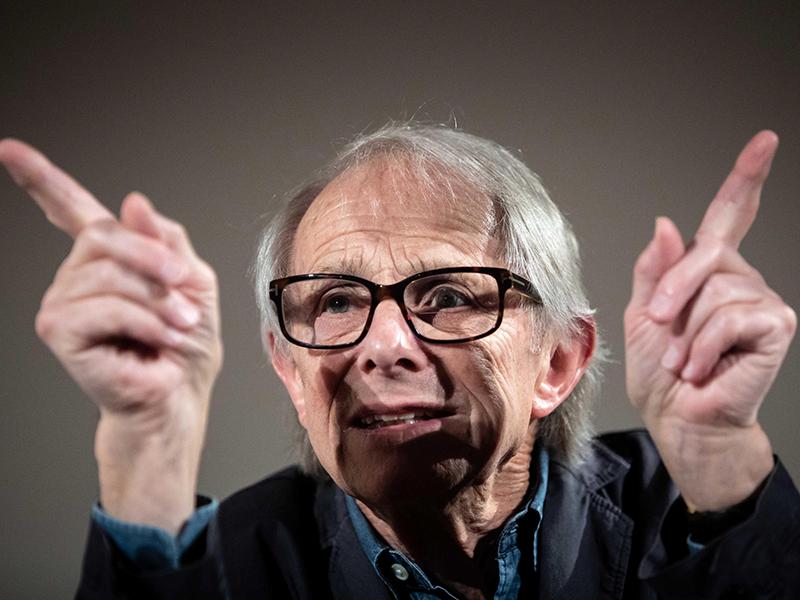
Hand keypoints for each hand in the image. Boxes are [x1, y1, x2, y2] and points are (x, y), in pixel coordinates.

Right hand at [0, 139, 222, 531]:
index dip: (41, 179)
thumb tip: (132, 201)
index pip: (69, 210)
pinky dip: (144, 321)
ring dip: (157, 300)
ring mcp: (62, 302)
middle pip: (105, 234)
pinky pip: (104, 306)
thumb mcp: (193, 281)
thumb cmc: (186, 344)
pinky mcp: (58, 331)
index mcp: (108, 259)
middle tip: (183, 292)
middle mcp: (77, 276)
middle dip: (155, 261)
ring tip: (177, 326)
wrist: (180, 395)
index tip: (9, 149)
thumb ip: (166, 241)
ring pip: (109, 272)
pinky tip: (159, 340)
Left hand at [624, 131, 795, 510]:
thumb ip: (655, 269)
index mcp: (709, 273)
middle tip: (661, 325)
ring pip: (714, 289)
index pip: (731, 216)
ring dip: (684, 331)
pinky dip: (701, 347)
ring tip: (685, 358)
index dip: (746, 178)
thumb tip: (668, 223)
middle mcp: (741, 279)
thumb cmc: (661, 373)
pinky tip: (702, 368)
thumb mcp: (644, 314)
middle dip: (673, 291)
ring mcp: (762, 301)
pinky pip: (727, 316)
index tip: (764, 141)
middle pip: (708, 252)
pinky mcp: (776, 325)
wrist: (679, 419)